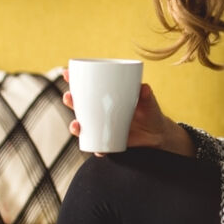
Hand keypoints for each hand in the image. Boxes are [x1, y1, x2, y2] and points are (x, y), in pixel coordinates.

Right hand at [61, 70, 193, 156]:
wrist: (157, 134)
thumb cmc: (149, 111)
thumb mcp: (148, 101)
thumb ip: (147, 94)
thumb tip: (144, 88)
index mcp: (105, 98)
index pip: (86, 87)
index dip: (73, 80)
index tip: (66, 72)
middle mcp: (99, 112)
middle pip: (78, 105)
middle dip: (70, 100)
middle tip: (69, 97)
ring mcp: (102, 127)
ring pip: (82, 127)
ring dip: (75, 126)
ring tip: (77, 125)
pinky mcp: (108, 142)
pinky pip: (98, 147)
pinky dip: (96, 149)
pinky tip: (97, 151)